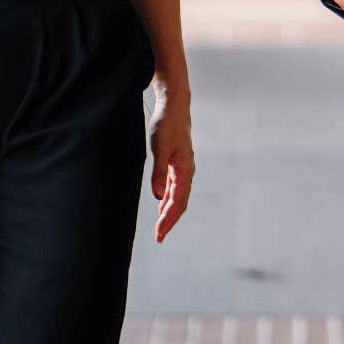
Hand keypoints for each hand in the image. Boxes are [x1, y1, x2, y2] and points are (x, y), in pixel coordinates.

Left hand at [148, 85, 194, 242]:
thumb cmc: (167, 124)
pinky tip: (161, 204)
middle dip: (170, 221)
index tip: (159, 234)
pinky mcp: (176, 163)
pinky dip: (168, 199)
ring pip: (177, 196)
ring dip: (169, 212)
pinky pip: (173, 187)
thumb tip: (157, 196)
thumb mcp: (160, 147)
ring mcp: (182, 168)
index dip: (168, 220)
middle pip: (180, 202)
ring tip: (161, 227)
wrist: (174, 106)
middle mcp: (186, 171)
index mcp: (185, 170)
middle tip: (159, 237)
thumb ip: (159, 172)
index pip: (177, 202)